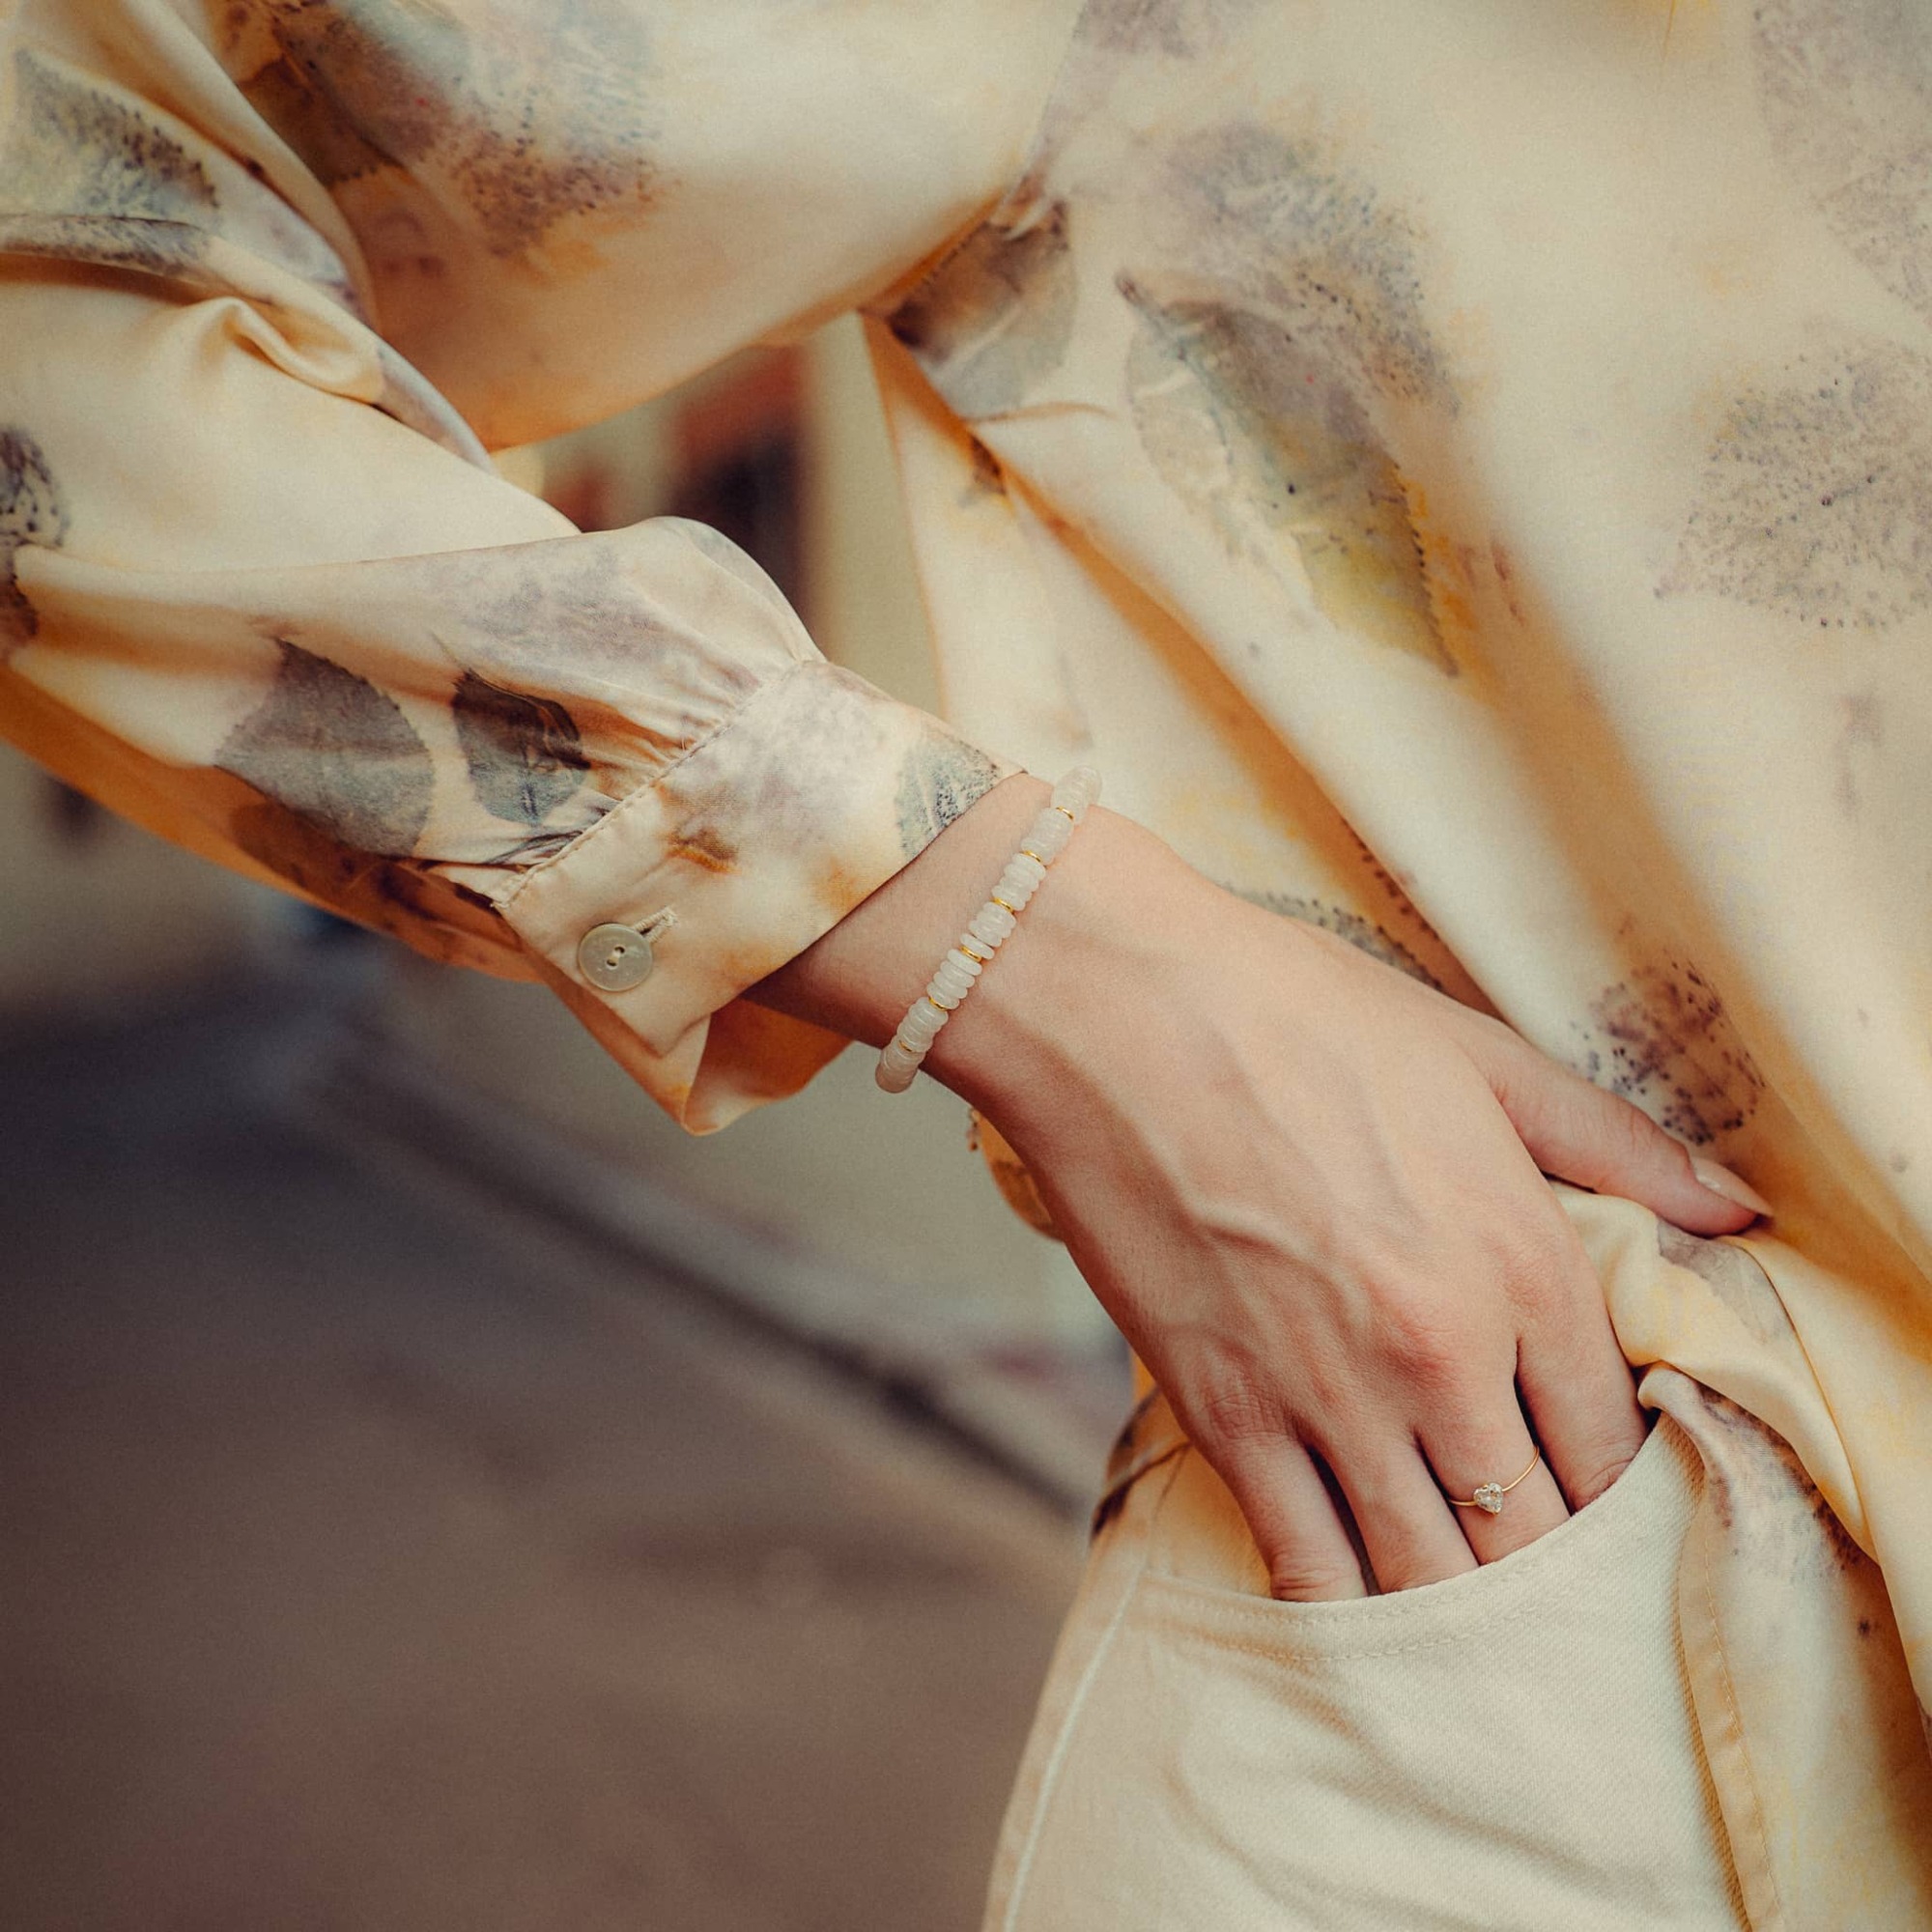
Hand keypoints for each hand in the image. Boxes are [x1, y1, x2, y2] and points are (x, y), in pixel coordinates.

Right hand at [755, 778, 1764, 1597]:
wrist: (1121, 1014)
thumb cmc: (1297, 1016)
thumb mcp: (1478, 1056)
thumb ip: (1616, 1142)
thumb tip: (1735, 1208)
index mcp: (1526, 1261)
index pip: (1612, 1440)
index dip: (1609, 1482)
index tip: (1582, 1482)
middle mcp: (1446, 1353)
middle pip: (1532, 1530)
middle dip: (1536, 1556)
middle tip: (1515, 1546)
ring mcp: (1334, 1396)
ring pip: (1430, 1572)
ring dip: (1450, 1597)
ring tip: (1446, 1585)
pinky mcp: (1227, 1416)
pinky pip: (1305, 1563)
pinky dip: (1337, 1599)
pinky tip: (1346, 1585)